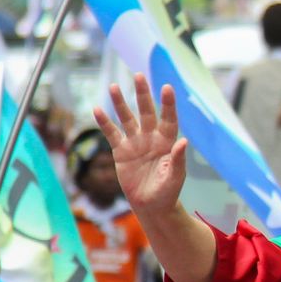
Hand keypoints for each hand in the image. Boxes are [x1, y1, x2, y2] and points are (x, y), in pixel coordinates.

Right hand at [92, 74, 187, 216]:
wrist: (151, 205)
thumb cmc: (168, 191)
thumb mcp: (175, 177)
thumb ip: (178, 159)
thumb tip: (184, 142)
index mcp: (168, 142)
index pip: (169, 119)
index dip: (168, 104)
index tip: (167, 87)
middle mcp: (151, 138)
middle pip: (146, 112)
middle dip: (143, 95)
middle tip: (139, 76)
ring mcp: (135, 143)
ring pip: (127, 119)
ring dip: (121, 103)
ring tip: (113, 86)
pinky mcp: (121, 151)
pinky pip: (112, 134)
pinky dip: (104, 123)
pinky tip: (97, 109)